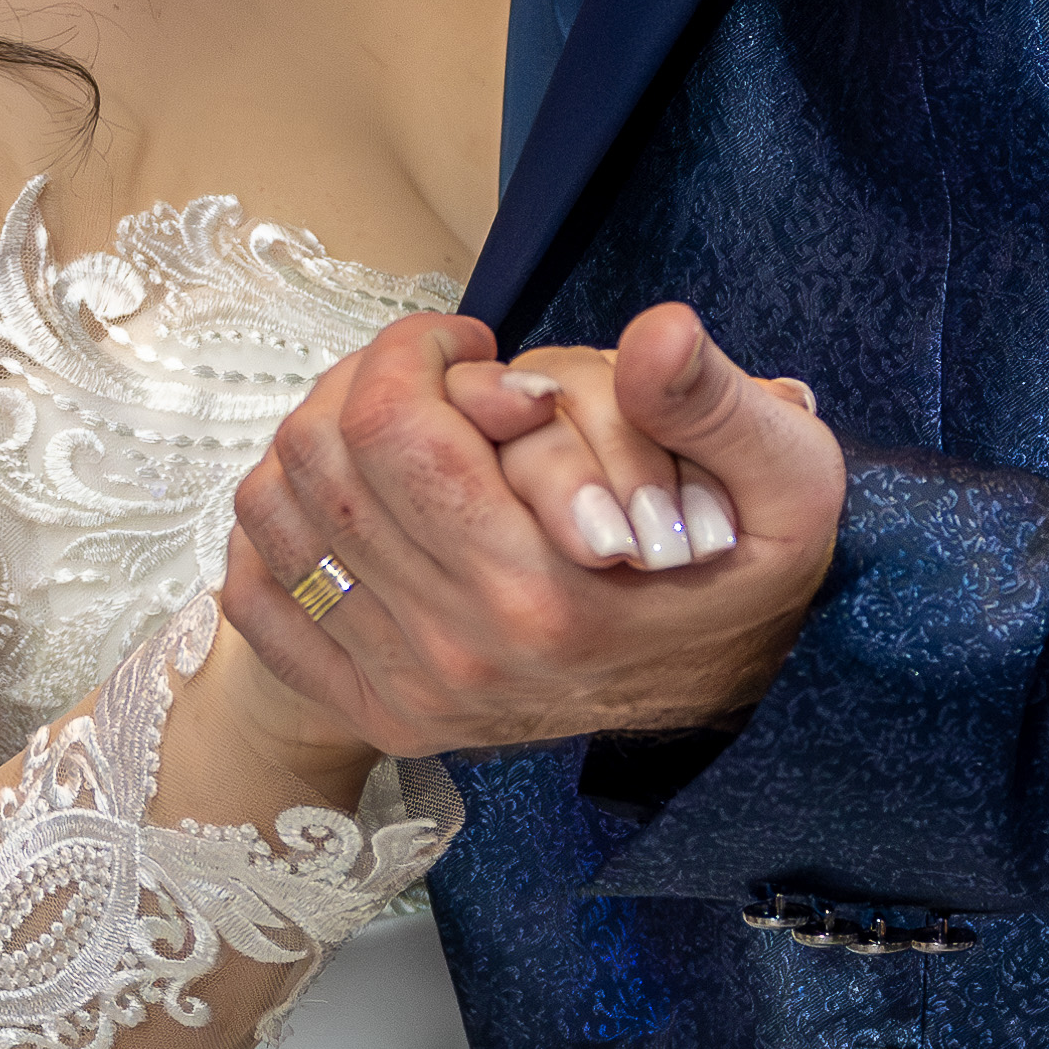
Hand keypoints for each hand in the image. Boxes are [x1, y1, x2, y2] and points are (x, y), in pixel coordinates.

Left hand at [221, 306, 845, 752]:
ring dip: (315, 444)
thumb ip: (719, 402)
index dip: (414, 350)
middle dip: (363, 382)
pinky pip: (259, 603)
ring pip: (276, 520)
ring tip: (392, 429)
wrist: (738, 695)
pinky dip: (275, 536)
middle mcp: (462, 654)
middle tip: (426, 375)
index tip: (468, 343)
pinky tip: (349, 506)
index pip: (393, 427)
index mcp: (545, 596)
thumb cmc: (749, 569)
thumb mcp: (789, 480)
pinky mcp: (383, 713)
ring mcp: (412, 693)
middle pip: (322, 463)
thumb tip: (656, 335)